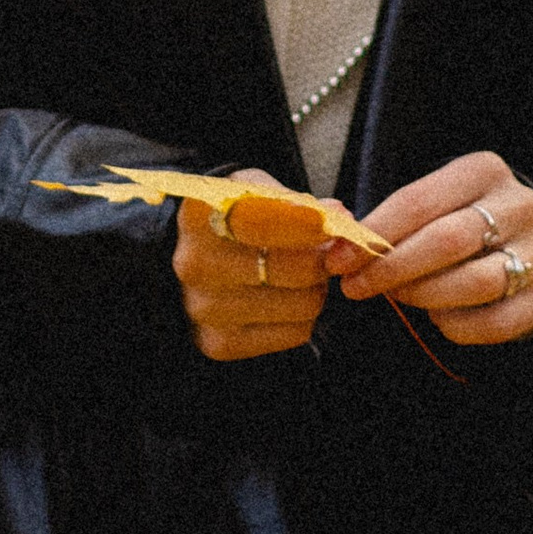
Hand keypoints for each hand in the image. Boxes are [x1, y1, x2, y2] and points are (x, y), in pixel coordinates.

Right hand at [172, 173, 336, 361]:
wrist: (199, 259)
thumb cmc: (236, 219)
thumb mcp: (255, 190)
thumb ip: (295, 201)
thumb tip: (338, 215)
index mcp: (199, 214)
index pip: (264, 220)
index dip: (306, 223)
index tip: (333, 222)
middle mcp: (195, 262)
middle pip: (290, 268)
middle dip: (321, 258)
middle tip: (326, 252)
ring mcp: (206, 308)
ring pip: (300, 304)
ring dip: (317, 287)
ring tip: (308, 274)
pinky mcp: (220, 343)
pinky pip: (294, 333)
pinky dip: (305, 315)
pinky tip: (291, 298)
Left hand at [333, 153, 532, 344]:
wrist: (518, 243)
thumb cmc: (456, 219)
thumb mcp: (429, 203)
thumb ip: (386, 219)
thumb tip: (335, 239)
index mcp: (484, 170)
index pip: (420, 200)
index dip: (375, 233)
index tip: (339, 258)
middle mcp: (520, 206)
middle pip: (448, 240)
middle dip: (393, 268)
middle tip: (357, 286)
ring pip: (476, 282)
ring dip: (424, 296)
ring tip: (397, 297)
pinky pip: (498, 322)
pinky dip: (458, 326)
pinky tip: (436, 318)